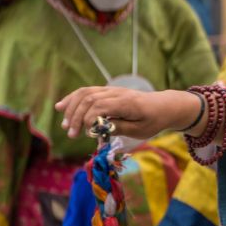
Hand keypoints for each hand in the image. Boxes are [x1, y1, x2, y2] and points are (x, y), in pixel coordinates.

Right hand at [55, 87, 200, 138]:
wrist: (163, 106)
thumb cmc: (153, 120)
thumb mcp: (140, 130)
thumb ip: (120, 128)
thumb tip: (99, 129)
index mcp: (126, 103)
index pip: (100, 107)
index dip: (89, 120)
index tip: (87, 134)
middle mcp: (116, 93)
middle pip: (89, 99)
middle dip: (77, 117)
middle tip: (71, 134)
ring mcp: (111, 90)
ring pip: (85, 93)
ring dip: (71, 108)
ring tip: (65, 125)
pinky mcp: (107, 91)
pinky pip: (87, 92)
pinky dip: (73, 98)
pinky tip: (61, 107)